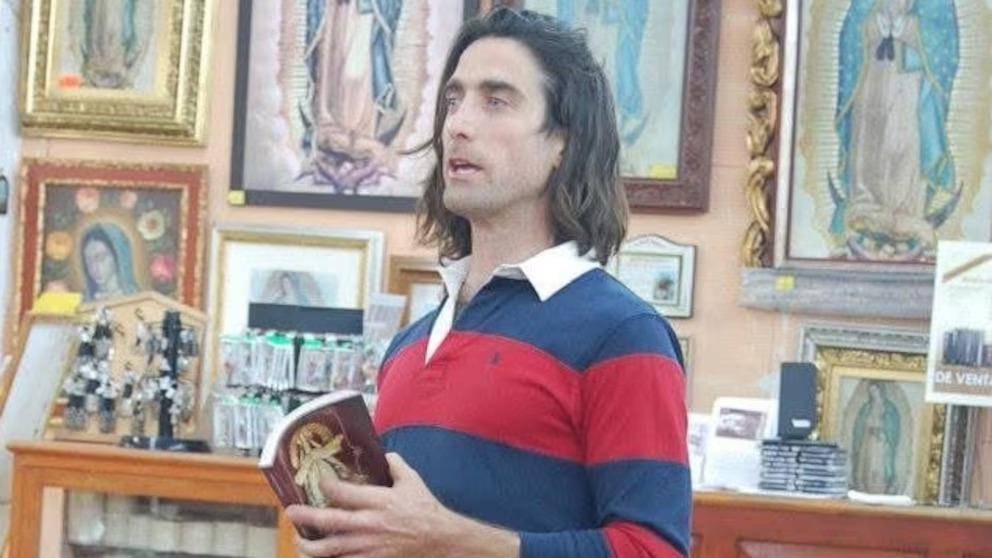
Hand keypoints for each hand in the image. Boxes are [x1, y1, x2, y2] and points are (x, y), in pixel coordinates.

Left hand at [286, 452, 459, 557]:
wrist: (441, 539)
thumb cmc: (425, 509)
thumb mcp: (412, 481)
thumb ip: (395, 465)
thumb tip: (383, 453)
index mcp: (379, 500)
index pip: (344, 492)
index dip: (327, 486)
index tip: (319, 483)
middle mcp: (370, 524)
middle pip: (331, 521)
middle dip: (307, 516)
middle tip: (291, 512)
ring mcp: (369, 546)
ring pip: (332, 549)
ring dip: (311, 546)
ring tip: (300, 542)